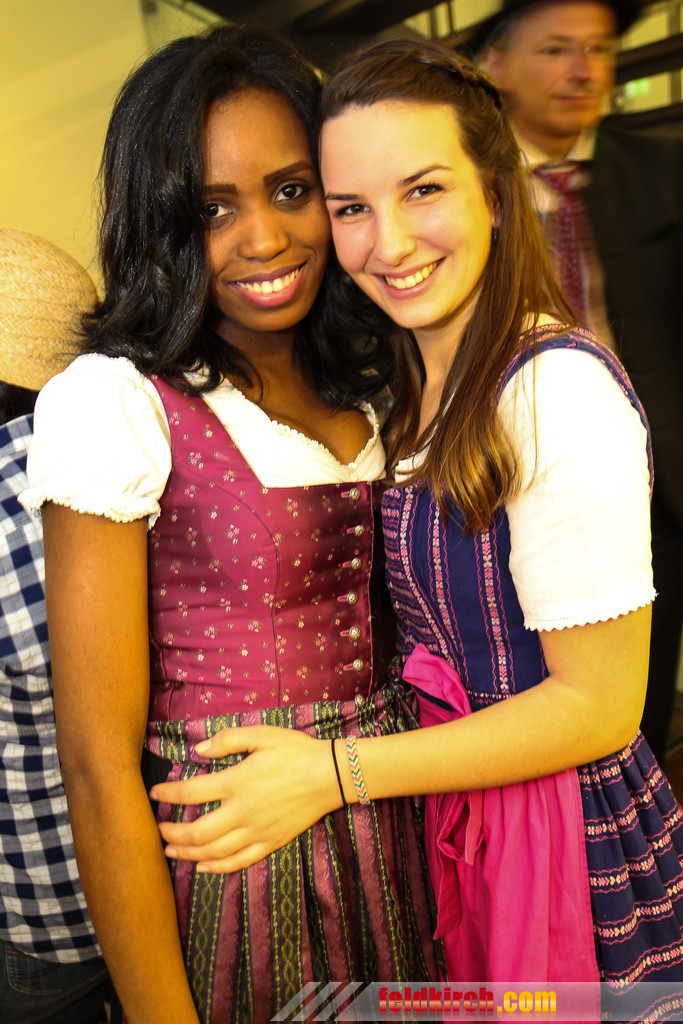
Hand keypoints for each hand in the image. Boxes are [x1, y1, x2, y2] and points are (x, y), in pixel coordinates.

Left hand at [149, 725, 338, 872]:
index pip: (191, 793)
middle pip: (196, 832)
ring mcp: (257, 831)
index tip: (155, 793)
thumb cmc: (297, 751)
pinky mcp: (270, 843)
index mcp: (237, 782)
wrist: (331, 775)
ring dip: (187, 852)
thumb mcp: (263, 734)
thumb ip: (227, 740)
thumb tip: (198, 750)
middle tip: (158, 829)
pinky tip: (203, 865)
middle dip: (172, 832)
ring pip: (213, 851)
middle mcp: (243, 812)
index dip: (168, 794)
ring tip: (171, 849)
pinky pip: (238, 862)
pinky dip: (217, 867)